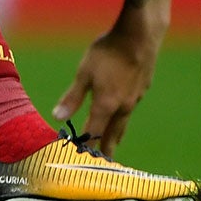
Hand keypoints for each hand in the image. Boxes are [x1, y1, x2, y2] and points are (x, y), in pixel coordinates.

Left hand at [51, 24, 160, 156]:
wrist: (140, 37)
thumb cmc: (108, 52)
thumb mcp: (84, 73)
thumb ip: (72, 97)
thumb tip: (57, 118)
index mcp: (106, 105)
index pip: (94, 133)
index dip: (86, 145)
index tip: (80, 157)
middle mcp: (123, 107)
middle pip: (113, 134)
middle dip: (106, 149)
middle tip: (103, 164)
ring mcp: (135, 98)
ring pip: (124, 122)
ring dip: (116, 135)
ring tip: (112, 143)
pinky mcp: (142, 88)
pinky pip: (131, 109)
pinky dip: (123, 117)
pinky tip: (122, 112)